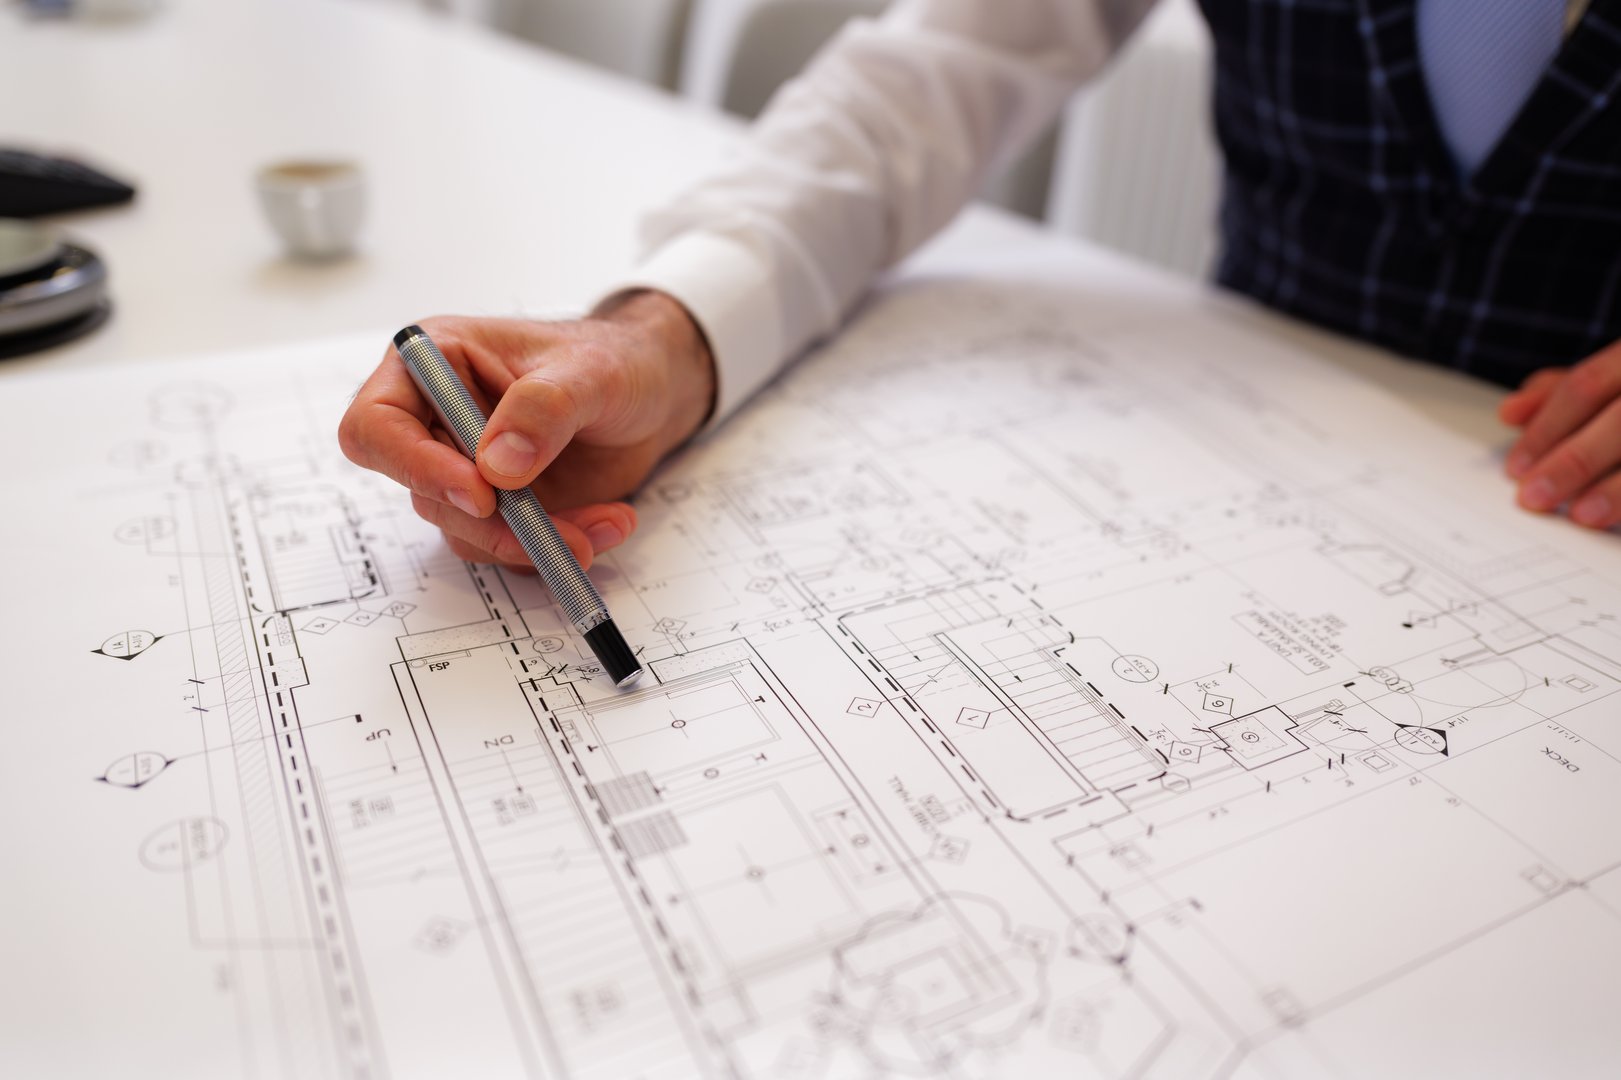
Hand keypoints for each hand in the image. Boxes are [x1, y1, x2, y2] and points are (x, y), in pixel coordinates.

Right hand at [339, 290, 714, 569]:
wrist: (653, 393)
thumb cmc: (614, 360)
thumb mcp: (589, 372)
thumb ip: (543, 408)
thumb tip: (496, 466)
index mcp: (435, 361)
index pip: (377, 423)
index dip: (415, 466)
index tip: (479, 493)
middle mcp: (438, 418)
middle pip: (421, 492)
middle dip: (489, 522)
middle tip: (552, 533)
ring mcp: (467, 467)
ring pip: (464, 530)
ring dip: (532, 540)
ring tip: (604, 521)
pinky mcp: (500, 507)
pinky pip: (506, 546)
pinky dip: (554, 547)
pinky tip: (605, 522)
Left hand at [1499, 341, 1620, 530]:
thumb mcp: (1608, 377)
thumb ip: (1560, 392)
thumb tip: (1511, 412)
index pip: (1586, 386)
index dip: (1546, 428)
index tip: (1516, 469)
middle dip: (1575, 460)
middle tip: (1535, 497)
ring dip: (1619, 487)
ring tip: (1582, 515)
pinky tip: (1620, 522)